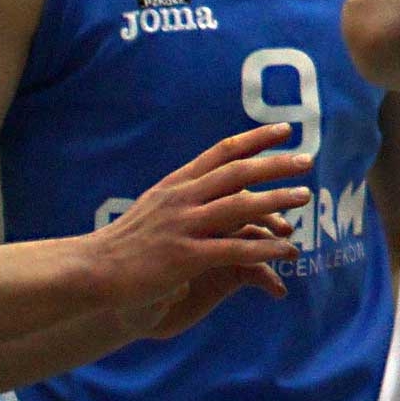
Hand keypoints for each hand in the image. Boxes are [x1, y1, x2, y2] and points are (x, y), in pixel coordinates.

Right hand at [88, 124, 309, 318]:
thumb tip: (208, 182)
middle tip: (308, 160)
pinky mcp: (184, 258)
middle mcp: (182, 198)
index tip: (285, 131)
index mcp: (177, 184)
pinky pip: (233, 249)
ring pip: (239, 206)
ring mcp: (183, 227)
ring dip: (275, 200)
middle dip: (275, 164)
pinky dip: (263, 248)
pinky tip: (286, 250)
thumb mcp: (154, 207)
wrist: (92, 269)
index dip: (256, 140)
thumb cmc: (125, 243)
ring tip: (305, 198)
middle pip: (237, 173)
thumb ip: (183, 195)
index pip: (222, 152)